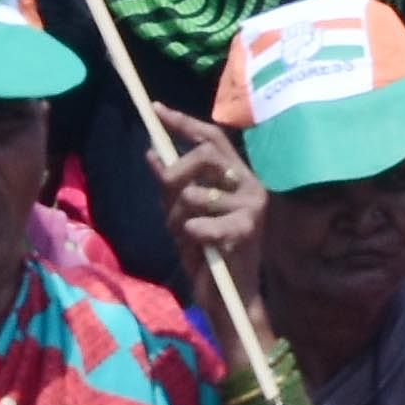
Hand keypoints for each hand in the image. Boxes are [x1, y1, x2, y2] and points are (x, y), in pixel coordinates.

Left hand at [162, 120, 264, 262]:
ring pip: (194, 194)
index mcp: (236, 177)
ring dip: (176, 216)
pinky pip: (200, 222)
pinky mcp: (247, 229)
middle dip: (176, 171)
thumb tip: (152, 152)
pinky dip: (190, 234)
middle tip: (164, 189)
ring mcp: (252, 206)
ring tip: (183, 235)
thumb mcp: (182, 213)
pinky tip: (199, 244)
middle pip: (207, 155)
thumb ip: (172, 185)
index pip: (212, 139)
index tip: (156, 110)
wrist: (228, 295)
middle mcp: (249, 185)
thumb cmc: (207, 253)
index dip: (184, 123)